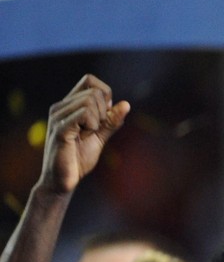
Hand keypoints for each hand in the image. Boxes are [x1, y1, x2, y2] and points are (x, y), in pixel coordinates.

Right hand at [37, 75, 128, 196]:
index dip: (105, 95)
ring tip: (86, 135)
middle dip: (104, 112)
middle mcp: (61, 106)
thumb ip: (111, 121)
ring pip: (90, 100)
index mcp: (69, 105)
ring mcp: (58, 116)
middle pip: (94, 91)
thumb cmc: (78, 158)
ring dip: (98, 120)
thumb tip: (126, 104)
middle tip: (93, 130)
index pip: (90, 81)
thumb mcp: (100, 137)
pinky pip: (83, 114)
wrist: (63, 181)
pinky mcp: (60, 129)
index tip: (103, 116)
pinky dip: (92, 125)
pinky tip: (84, 136)